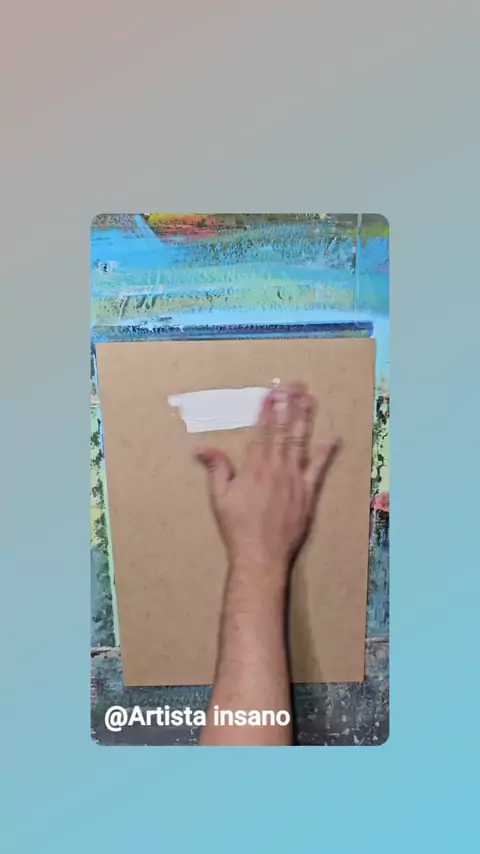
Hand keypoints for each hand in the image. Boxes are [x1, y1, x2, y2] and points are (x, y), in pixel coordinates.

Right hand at [195, 383, 338, 582]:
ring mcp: (294, 479)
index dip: (267, 409)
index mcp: (254, 467)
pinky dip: (326, 453)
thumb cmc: (237, 527)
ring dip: (304, 420)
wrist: (261, 554)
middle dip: (288, 406)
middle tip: (294, 386)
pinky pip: (318, 469)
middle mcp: (276, 468)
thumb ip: (216, 468)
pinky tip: (333, 438)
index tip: (272, 392)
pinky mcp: (307, 493)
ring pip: (300, 442)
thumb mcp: (219, 497)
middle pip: (282, 430)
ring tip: (309, 400)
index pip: (261, 431)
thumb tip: (201, 447)